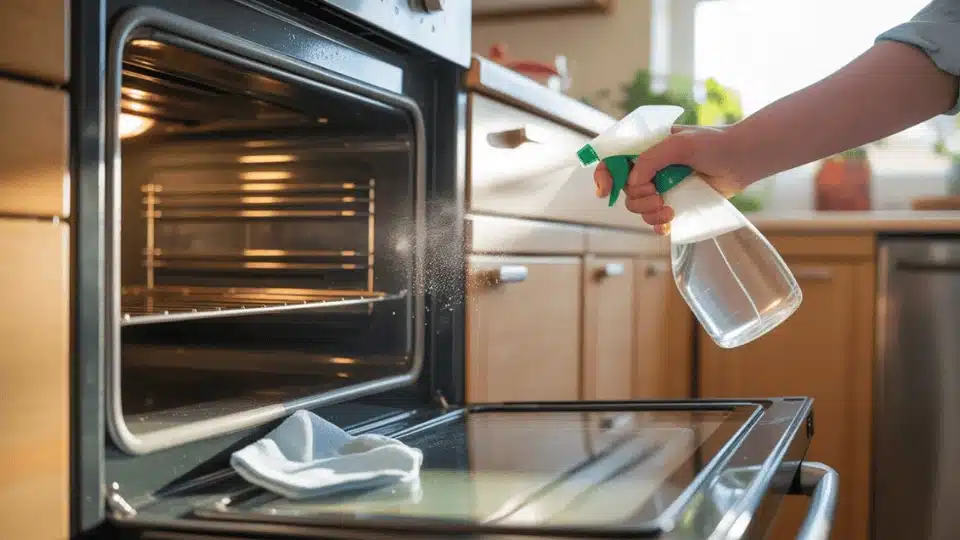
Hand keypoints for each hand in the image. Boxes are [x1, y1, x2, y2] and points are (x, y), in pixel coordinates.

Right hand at [593, 125, 748, 234]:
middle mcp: (649, 168)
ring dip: (648, 214)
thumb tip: (633, 183)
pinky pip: (655, 220)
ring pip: (638, 207)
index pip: (612, 161)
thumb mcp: (678, 144)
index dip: (603, 176)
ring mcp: (662, 187)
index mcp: (645, 149)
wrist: (742, 159)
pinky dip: (657, 225)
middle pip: (624, 191)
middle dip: (637, 199)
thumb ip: (651, 159)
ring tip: (669, 211)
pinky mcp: (675, 203)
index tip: (606, 192)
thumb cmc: (713, 144)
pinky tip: (668, 224)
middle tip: (658, 197)